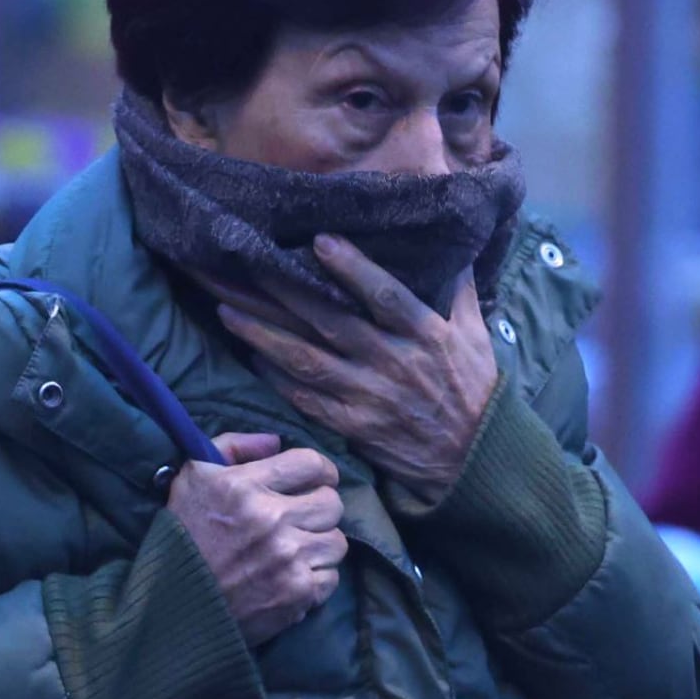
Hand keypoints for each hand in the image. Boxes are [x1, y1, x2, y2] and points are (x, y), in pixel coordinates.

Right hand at [168, 431, 347, 645]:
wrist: (173, 602)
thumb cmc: (183, 534)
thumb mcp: (194, 476)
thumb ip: (233, 447)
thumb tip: (275, 441)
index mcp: (245, 485)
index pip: (311, 463)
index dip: (320, 470)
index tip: (315, 480)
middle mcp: (271, 518)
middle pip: (332, 503)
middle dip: (320, 508)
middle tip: (303, 517)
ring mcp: (287, 558)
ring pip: (337, 541)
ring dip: (320, 544)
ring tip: (298, 549)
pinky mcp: (296, 593)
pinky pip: (331, 578)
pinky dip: (315, 578)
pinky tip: (292, 576)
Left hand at [216, 234, 498, 497]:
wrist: (474, 458)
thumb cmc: (473, 388)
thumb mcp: (473, 334)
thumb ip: (458, 288)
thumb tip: (451, 241)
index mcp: (424, 334)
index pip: (385, 294)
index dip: (353, 268)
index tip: (318, 240)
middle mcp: (392, 362)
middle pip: (329, 321)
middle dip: (282, 292)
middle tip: (241, 265)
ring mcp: (368, 396)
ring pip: (305, 360)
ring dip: (262, 334)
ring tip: (226, 310)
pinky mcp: (352, 426)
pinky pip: (305, 398)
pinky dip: (274, 377)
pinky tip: (249, 356)